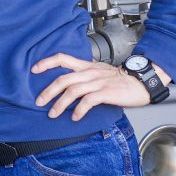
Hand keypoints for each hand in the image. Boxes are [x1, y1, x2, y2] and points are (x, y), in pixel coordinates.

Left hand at [31, 53, 170, 120]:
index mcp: (86, 66)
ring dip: (59, 104)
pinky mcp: (105, 92)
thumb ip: (85, 74)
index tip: (34, 69)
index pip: (62, 58)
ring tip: (52, 114)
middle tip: (38, 101)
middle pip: (63, 79)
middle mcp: (89, 72)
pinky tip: (74, 117)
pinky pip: (88, 101)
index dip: (47, 63)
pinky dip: (79, 110)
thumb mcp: (99, 71)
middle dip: (48, 91)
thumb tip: (69, 83)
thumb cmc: (120, 79)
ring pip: (72, 91)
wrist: (141, 82)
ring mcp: (97, 82)